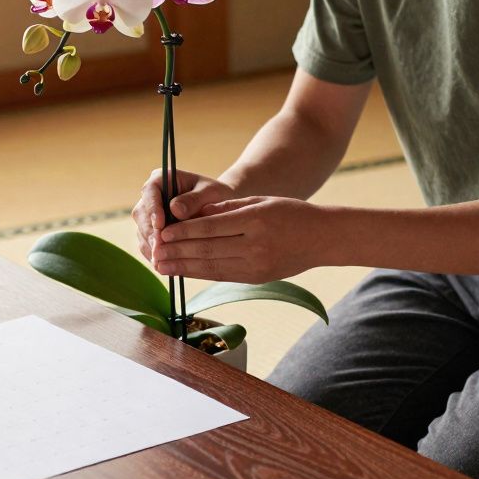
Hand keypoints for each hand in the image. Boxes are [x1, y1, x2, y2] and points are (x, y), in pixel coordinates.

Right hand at [132, 169, 235, 261]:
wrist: (219, 207)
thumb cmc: (216, 195)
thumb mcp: (211, 192)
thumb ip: (194, 199)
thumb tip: (175, 210)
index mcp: (162, 179)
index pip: (150, 192)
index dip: (153, 209)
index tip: (160, 224)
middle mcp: (151, 196)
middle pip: (142, 214)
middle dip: (150, 233)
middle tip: (160, 249)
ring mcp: (149, 215)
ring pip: (142, 231)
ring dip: (150, 246)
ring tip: (160, 261)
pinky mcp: (152, 232)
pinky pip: (148, 244)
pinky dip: (154, 255)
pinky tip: (162, 265)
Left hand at [152, 196, 323, 282]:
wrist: (324, 238)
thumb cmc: (291, 213)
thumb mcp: (260, 201)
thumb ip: (228, 208)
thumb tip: (196, 214)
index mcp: (255, 220)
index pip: (211, 228)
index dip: (183, 232)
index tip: (162, 233)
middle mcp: (255, 245)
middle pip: (207, 249)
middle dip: (177, 252)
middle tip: (153, 253)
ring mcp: (257, 265)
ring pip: (212, 267)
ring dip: (183, 267)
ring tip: (161, 267)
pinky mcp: (258, 277)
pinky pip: (223, 275)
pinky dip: (201, 274)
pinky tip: (184, 272)